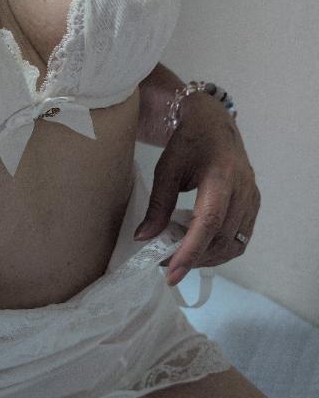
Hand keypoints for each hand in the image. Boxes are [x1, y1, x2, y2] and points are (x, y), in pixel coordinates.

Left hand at [133, 94, 260, 286]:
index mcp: (220, 176)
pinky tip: (200, 250)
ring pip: (233, 244)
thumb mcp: (166, 169)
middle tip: (165, 264)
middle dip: (192, 258)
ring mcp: (252, 198)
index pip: (208, 223)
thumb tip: (144, 238)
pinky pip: (241, 238)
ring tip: (180, 259)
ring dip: (206, 258)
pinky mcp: (254, 204)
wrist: (215, 123)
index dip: (189, 252)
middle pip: (220, 238)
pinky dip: (219, 251)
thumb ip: (158, 205)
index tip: (171, 274)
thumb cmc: (188, 143)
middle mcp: (243, 189)